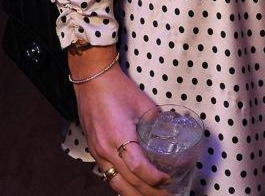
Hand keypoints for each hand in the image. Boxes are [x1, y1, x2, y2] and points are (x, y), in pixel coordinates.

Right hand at [70, 49, 172, 195]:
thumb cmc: (118, 88)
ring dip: (135, 195)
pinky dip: (122, 186)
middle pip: (129, 183)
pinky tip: (133, 188)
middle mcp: (106, 150)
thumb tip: (172, 132)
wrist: (92, 80)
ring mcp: (97, 153)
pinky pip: (108, 175)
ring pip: (116, 184)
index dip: (155, 179)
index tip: (169, 180)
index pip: (139, 168)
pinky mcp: (94, 151)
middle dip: (149, 193)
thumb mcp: (143, 103)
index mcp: (119, 136)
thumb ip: (157, 121)